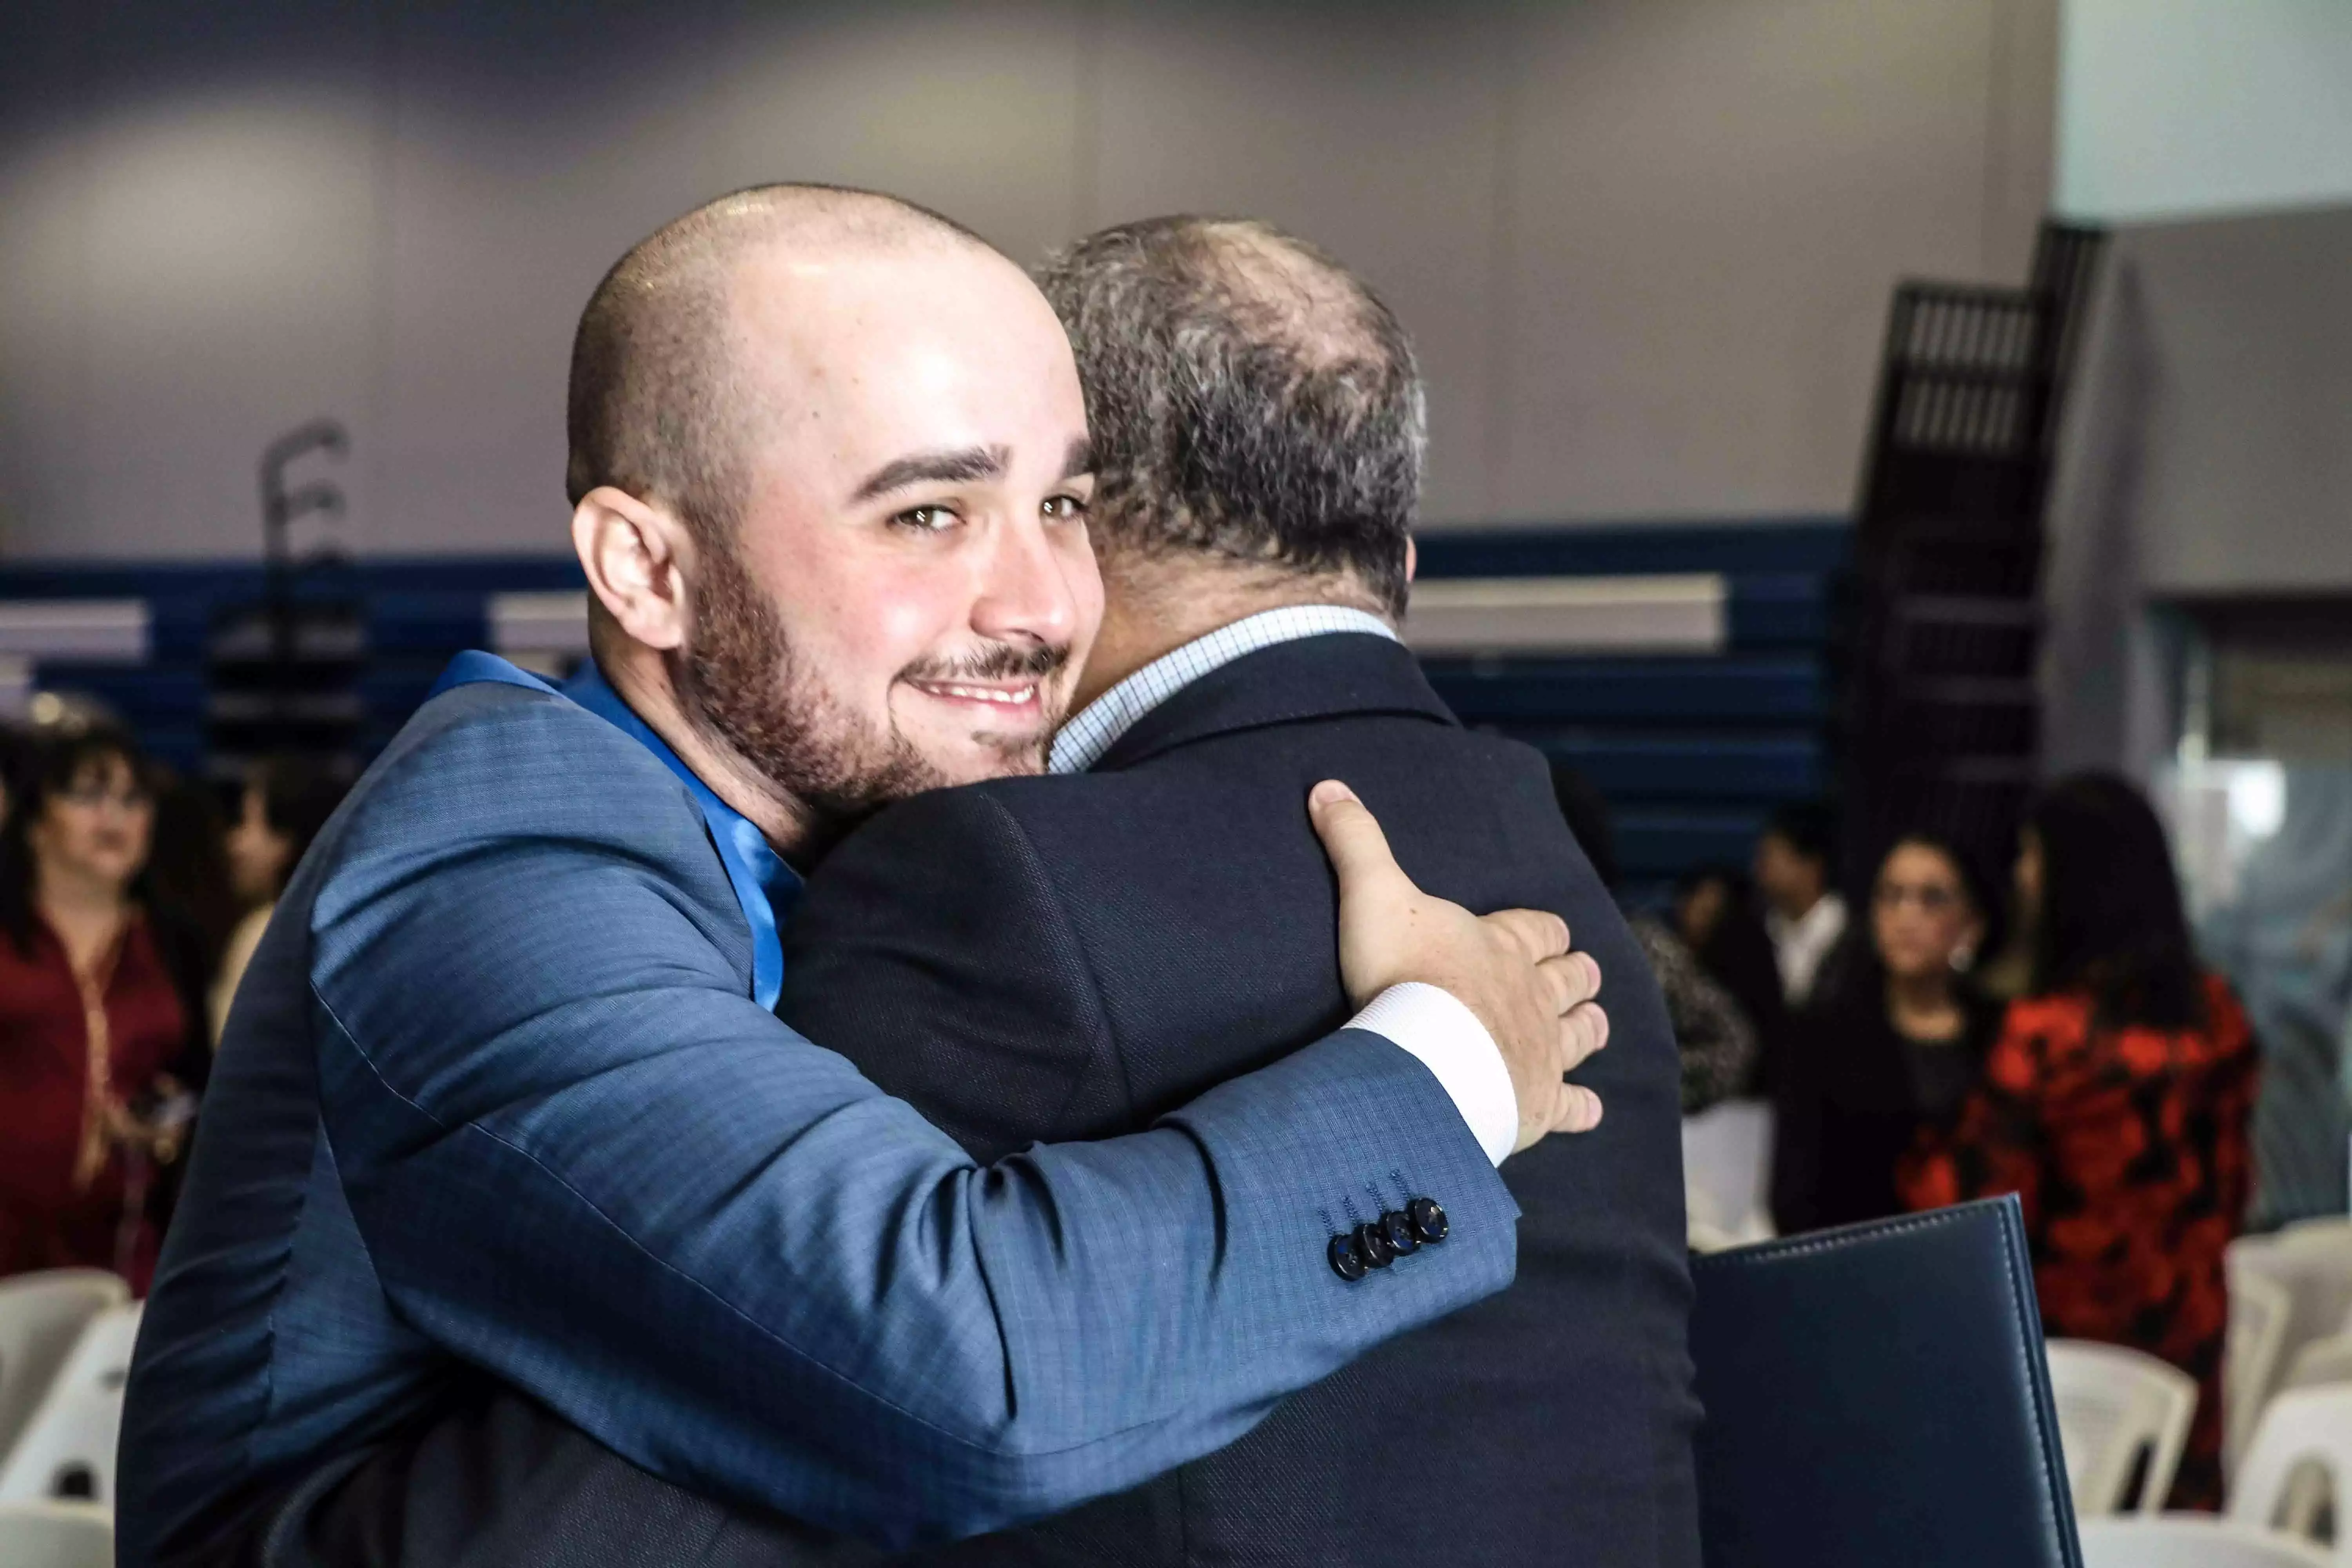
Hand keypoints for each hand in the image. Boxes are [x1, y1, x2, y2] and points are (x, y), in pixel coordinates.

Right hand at [1309, 780, 1607, 1151]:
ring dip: (1587, 1029)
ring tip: (1593, 1026)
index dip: (1546, 932)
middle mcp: (1533, 995)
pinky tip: (1589, 1110)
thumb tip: (1326, 786)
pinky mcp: (1540, 1102)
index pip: (1539, 929)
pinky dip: (1583, 1107)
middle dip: (1576, 977)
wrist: (1423, 1057)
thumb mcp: (1373, 895)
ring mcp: (1542, 1050)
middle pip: (1570, 980)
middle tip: (1584, 976)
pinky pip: (1574, 1106)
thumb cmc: (1400, 975)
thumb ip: (1355, 842)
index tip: (1553, 934)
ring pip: (1580, 1035)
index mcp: (1502, 946)